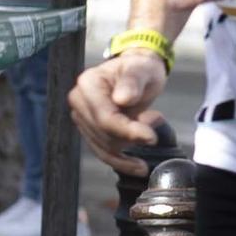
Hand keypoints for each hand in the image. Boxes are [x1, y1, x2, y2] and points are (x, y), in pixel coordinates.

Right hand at [67, 49, 169, 175]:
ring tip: (151, 132)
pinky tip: (139, 167)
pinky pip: (103, 152)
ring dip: (130, 148)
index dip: (128, 130)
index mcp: (88, 84)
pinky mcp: (89, 130)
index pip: (105, 117)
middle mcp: (79, 101)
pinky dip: (122, 162)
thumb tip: (122, 99)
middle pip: (104, 135)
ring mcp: (82, 117)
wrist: (138, 72)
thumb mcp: (143, 69)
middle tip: (156, 125)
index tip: (152, 137)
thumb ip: (133, 81)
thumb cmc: (141, 68)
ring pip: (103, 147)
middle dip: (132, 137)